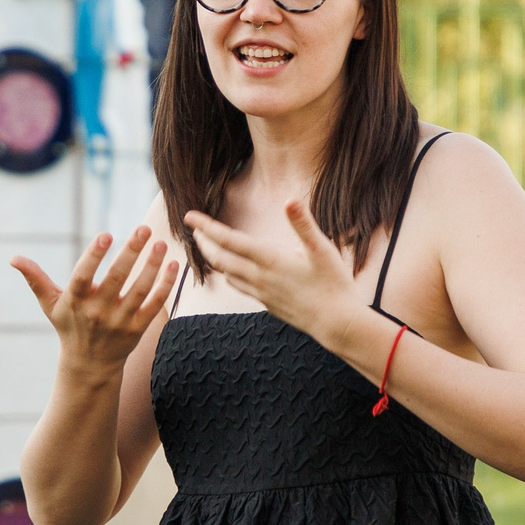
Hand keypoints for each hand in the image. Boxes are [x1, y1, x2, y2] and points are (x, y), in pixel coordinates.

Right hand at [12, 227, 177, 379]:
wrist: (89, 366)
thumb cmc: (68, 327)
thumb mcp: (50, 304)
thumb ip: (35, 279)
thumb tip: (13, 258)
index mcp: (75, 302)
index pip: (84, 276)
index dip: (94, 256)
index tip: (106, 235)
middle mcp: (98, 312)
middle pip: (117, 279)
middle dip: (131, 253)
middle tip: (143, 229)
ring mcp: (120, 321)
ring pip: (140, 290)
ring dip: (153, 266)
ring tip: (161, 243)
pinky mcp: (138, 329)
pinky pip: (155, 304)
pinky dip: (166, 285)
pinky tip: (173, 264)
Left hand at [183, 199, 358, 343]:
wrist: (336, 324)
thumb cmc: (333, 284)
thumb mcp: (322, 249)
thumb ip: (303, 224)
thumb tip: (290, 200)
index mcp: (269, 260)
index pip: (228, 240)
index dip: (206, 226)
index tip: (189, 216)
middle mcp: (259, 277)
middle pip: (219, 258)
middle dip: (203, 242)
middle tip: (193, 229)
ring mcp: (261, 293)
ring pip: (226, 274)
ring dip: (213, 258)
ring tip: (207, 246)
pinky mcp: (267, 304)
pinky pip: (239, 287)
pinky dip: (228, 274)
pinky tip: (232, 271)